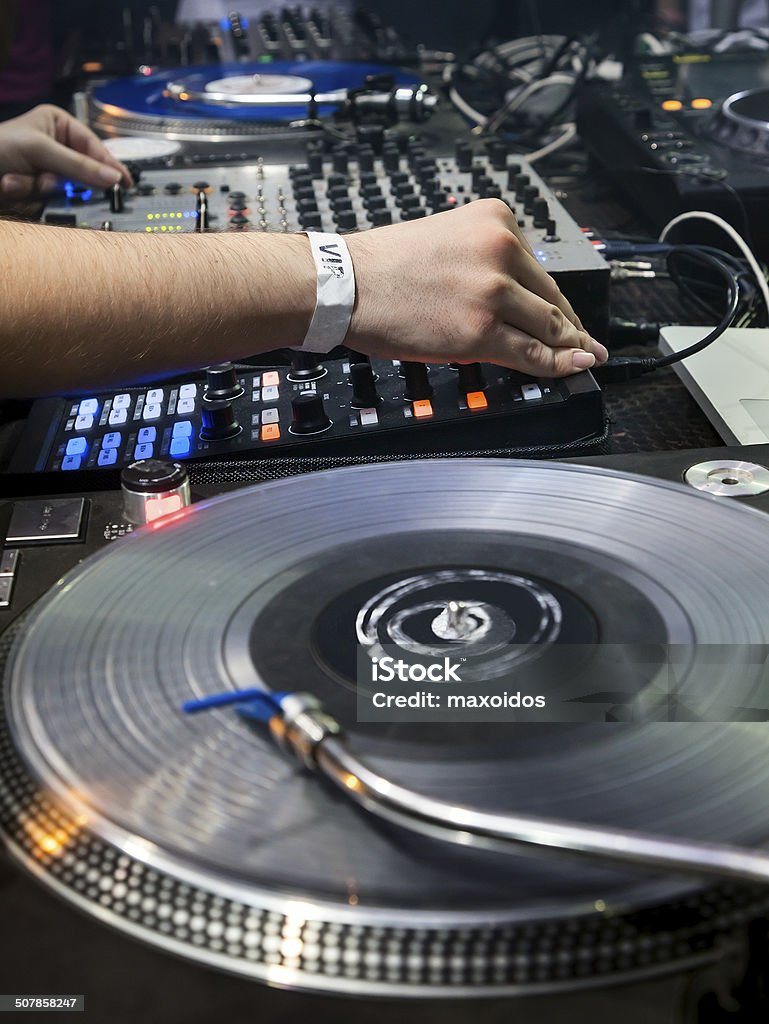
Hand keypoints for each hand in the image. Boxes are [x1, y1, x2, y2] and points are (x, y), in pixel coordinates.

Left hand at [0, 104, 131, 200]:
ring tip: (15, 180)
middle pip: (80, 172)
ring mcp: (43, 168)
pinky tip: (7, 185)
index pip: (93, 147)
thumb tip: (113, 178)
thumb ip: (79, 165)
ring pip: (62, 190)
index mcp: (58, 125)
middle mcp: (54, 146)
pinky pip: (45, 199)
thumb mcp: (41, 150)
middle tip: (57, 184)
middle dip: (62, 180)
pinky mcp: (33, 189)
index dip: (109, 166)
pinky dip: (25, 195)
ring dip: (37, 189)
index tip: (125, 184)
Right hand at [345, 198, 608, 376]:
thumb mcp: (446, 241)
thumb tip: (517, 302)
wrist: (344, 285)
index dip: (558, 300)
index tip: (570, 315)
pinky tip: (573, 367)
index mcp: (495, 220)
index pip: (538, 269)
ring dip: (570, 347)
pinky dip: (557, 364)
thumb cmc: (381, 267)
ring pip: (548, 326)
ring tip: (584, 359)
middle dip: (571, 326)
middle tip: (588, 343)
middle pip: (550, 296)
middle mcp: (501, 250)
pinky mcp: (482, 330)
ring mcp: (493, 291)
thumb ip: (485, 263)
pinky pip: (532, 353)